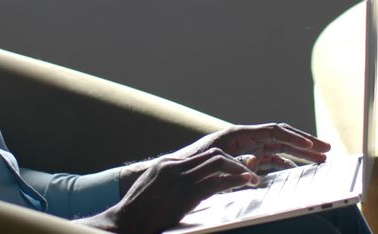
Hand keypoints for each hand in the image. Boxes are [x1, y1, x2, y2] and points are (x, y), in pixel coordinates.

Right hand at [79, 148, 257, 233]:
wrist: (124, 223)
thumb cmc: (138, 215)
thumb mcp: (154, 192)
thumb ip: (171, 185)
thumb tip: (190, 190)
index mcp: (167, 164)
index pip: (202, 155)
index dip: (223, 161)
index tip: (237, 169)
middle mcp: (174, 166)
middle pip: (213, 154)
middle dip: (235, 162)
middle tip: (250, 172)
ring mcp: (179, 178)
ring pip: (218, 162)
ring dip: (239, 169)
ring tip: (253, 178)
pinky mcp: (185, 194)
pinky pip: (216, 181)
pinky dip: (235, 180)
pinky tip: (246, 183)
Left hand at [174, 123, 330, 174]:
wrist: (173, 173)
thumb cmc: (192, 166)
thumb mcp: (213, 164)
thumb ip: (235, 164)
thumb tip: (256, 165)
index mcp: (239, 135)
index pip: (275, 132)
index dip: (296, 138)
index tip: (314, 147)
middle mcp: (245, 139)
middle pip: (281, 137)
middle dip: (305, 144)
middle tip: (328, 150)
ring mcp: (245, 150)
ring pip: (278, 149)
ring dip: (299, 154)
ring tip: (319, 161)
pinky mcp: (242, 161)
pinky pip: (269, 160)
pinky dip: (284, 163)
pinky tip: (296, 170)